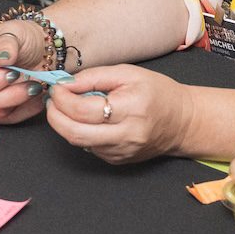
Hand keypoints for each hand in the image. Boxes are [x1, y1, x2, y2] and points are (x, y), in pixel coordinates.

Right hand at [0, 21, 54, 123]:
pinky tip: (37, 96)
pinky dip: (26, 109)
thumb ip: (7, 43)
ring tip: (35, 86)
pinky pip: (9, 119)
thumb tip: (1, 58)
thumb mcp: (15, 31)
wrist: (40, 49)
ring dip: (19, 101)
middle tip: (30, 82)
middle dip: (9, 94)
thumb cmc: (22, 38)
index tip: (12, 74)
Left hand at [44, 64, 192, 163]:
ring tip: (65, 107)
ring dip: (64, 124)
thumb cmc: (157, 92)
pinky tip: (85, 120)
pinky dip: (80, 132)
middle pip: (75, 132)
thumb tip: (65, 83)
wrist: (182, 121)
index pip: (83, 110)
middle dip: (54, 116)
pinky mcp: (118, 160)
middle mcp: (127, 135)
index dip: (62, 98)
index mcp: (131, 108)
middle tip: (52, 101)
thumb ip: (93, 76)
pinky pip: (88, 147)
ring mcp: (122, 152)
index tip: (57, 87)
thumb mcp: (127, 73)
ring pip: (78, 142)